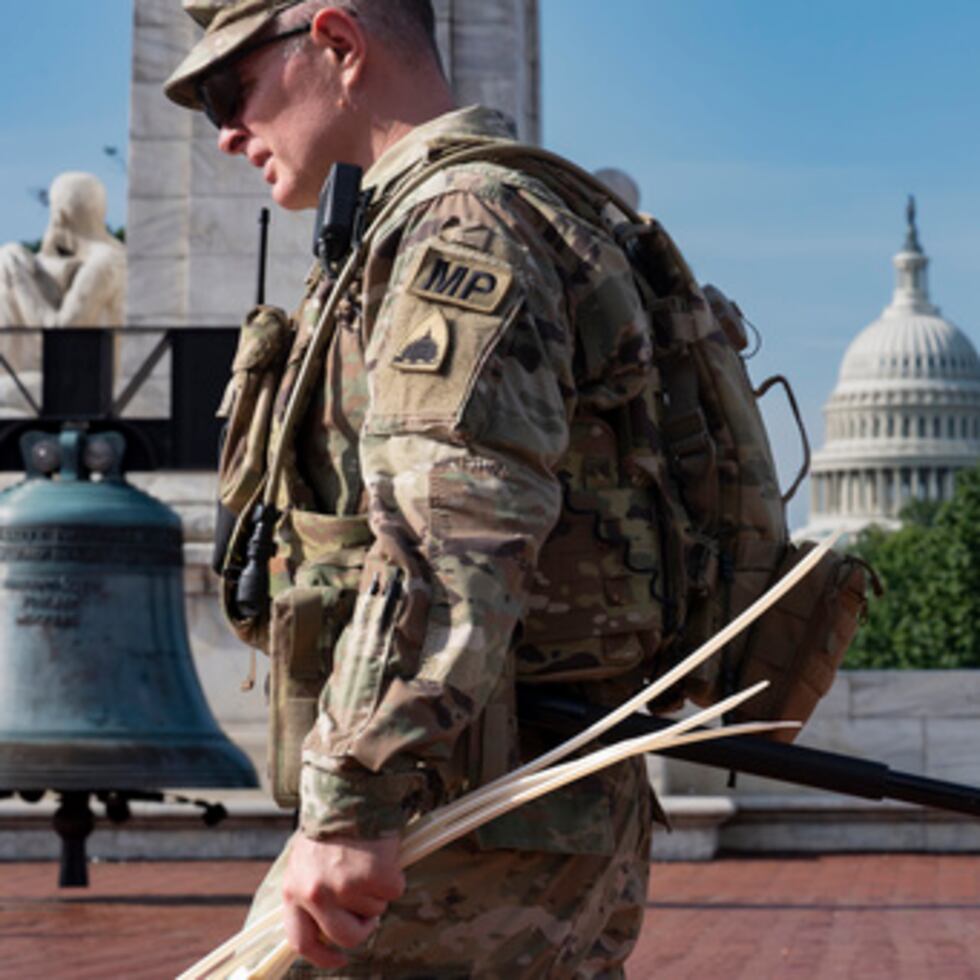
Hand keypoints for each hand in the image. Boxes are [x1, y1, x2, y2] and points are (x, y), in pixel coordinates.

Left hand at [281, 832, 404, 968]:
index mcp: (295, 890)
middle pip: (346, 936)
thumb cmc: (331, 825)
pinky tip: (384, 854)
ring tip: (369, 861)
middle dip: (363, 926)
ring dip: (377, 891)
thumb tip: (327, 924)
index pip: (301, 942)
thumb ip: (311, 892)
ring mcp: (345, 886)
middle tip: (370, 911)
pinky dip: (395, 875)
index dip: (323, 957)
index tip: (339, 958)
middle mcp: (316, 894)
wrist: (349, 790)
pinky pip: (395, 890)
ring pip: (374, 910)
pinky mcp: (374, 875)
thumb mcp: (306, 862)